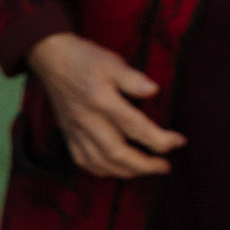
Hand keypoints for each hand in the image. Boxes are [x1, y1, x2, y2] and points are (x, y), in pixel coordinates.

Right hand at [27, 32, 185, 177]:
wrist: (50, 58)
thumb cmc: (84, 58)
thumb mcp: (111, 61)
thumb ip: (133, 78)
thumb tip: (154, 91)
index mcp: (101, 100)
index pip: (134, 127)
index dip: (160, 139)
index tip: (179, 141)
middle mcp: (87, 120)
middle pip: (117, 153)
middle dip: (144, 165)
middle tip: (165, 166)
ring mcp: (76, 130)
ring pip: (100, 162)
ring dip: (126, 172)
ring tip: (146, 170)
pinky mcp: (68, 134)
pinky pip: (83, 161)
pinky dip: (102, 171)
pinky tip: (116, 169)